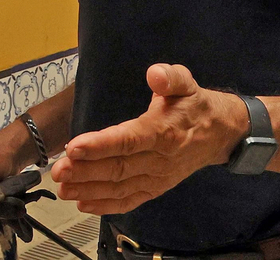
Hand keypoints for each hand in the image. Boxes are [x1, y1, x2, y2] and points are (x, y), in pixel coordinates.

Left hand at [49, 64, 247, 214]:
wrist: (221, 133)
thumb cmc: (195, 105)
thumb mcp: (187, 83)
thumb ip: (170, 76)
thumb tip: (155, 74)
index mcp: (164, 131)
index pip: (129, 140)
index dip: (101, 145)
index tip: (74, 147)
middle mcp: (160, 159)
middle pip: (119, 168)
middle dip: (85, 171)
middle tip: (58, 171)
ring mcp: (158, 177)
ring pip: (121, 187)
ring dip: (90, 190)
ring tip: (63, 189)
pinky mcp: (157, 188)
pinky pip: (131, 200)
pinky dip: (107, 205)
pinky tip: (84, 204)